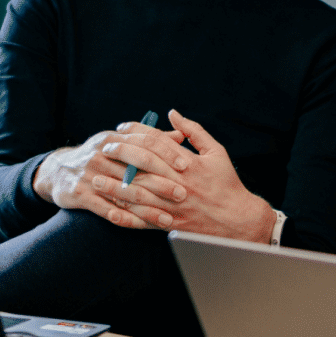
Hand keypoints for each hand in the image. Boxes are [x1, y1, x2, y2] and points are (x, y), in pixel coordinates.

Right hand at [34, 120, 187, 229]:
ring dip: (148, 207)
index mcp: (115, 138)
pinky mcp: (78, 193)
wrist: (58, 170)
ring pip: (124, 191)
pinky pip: (104, 208)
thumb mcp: (120, 142)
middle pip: (137, 166)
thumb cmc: (100, 156)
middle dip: (162, 181)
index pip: (145, 142)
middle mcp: (102, 153)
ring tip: (167, 218)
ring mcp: (89, 173)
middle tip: (182, 194)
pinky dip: (124, 217)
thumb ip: (150, 139)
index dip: (167, 153)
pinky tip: (141, 226)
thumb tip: (181, 135)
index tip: (186, 166)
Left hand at [93, 109, 273, 242]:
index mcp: (190, 163)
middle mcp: (180, 183)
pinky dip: (126, 217)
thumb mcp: (216, 151)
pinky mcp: (171, 223)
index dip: (137, 132)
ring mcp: (174, 205)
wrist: (238, 220)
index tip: (121, 128)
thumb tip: (173, 113)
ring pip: (139, 194)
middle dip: (121, 155)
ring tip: (97, 180)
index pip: (157, 142)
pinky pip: (144, 221)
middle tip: (104, 149)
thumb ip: (194, 131)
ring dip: (115, 187)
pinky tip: (111, 210)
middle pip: (144, 165)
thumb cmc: (227, 183)